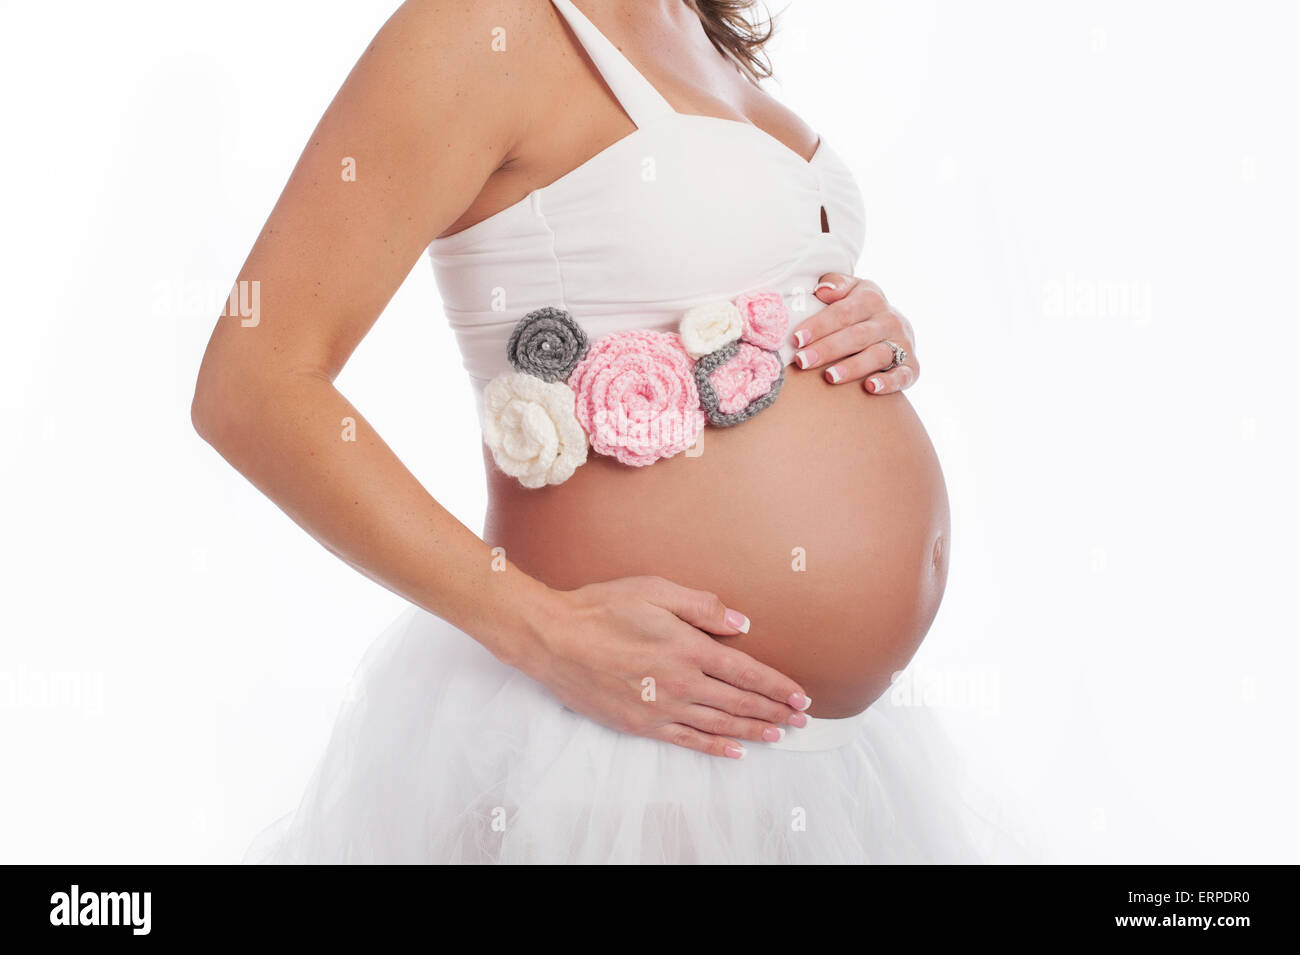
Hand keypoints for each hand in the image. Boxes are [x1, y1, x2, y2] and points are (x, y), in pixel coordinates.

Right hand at [522, 576, 811, 758]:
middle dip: (775, 711)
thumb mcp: (655, 590)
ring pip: (720, 723)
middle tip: (801, 720)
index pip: (747, 672)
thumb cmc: (603, 607)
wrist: (554, 639)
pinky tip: (734, 750)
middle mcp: (682, 683)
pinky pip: (688, 739)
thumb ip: (702, 607)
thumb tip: (743, 623)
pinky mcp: (641, 724)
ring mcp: (661, 708)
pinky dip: (715, 746)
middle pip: (740, 702)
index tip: (801, 696)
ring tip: (778, 735)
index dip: (777, 686)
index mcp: (689, 648)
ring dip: (753, 730)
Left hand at [791, 273, 918, 394]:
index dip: (819, 325)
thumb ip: (836, 285)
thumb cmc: (859, 312)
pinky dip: (888, 382)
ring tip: (830, 377)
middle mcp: (890, 320)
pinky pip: (903, 375)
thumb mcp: (850, 291)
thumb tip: (823, 290)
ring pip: (877, 355)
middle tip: (803, 361)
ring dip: (853, 367)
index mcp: (871, 299)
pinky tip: (870, 387)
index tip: (797, 339)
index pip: (843, 312)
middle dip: (828, 349)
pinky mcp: (912, 367)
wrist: (895, 329)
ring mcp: (903, 343)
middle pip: (857, 335)